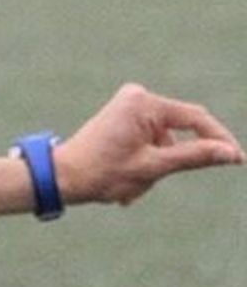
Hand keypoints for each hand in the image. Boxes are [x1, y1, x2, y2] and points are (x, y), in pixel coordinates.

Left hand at [55, 83, 242, 206]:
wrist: (58, 178)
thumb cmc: (99, 174)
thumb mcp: (152, 168)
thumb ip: (194, 157)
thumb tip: (230, 154)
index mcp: (145, 103)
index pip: (196, 120)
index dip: (218, 141)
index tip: (238, 160)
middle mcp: (137, 97)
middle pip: (177, 134)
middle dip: (166, 164)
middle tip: (144, 184)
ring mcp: (127, 107)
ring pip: (162, 143)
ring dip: (151, 170)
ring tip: (126, 189)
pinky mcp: (121, 118)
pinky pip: (146, 142)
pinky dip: (141, 165)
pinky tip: (123, 182)